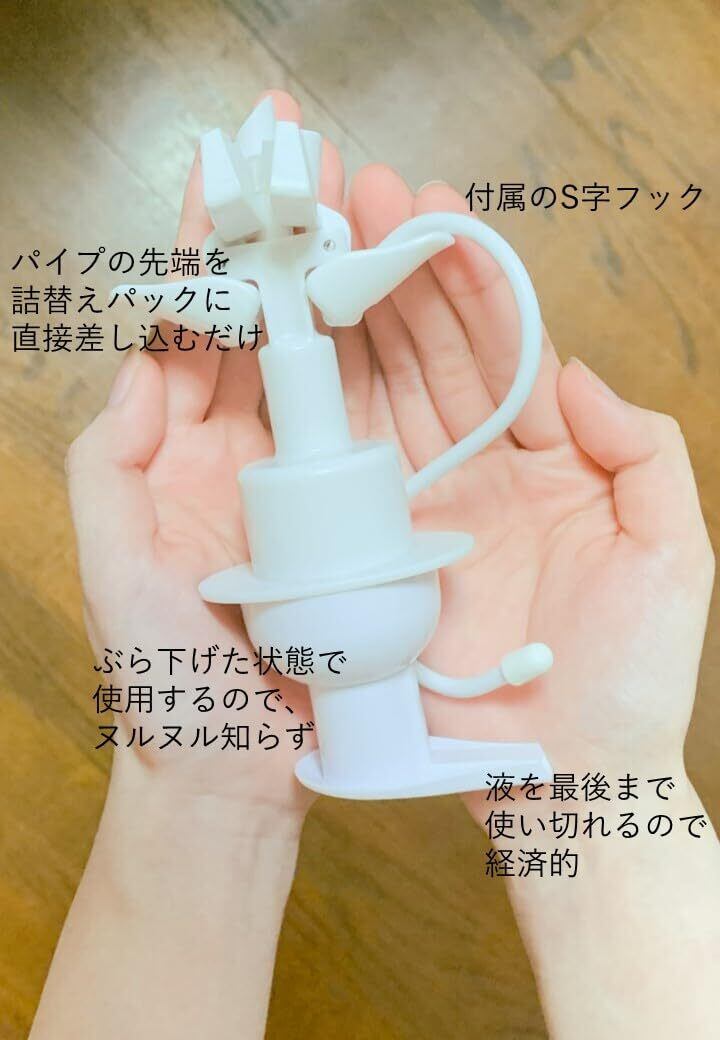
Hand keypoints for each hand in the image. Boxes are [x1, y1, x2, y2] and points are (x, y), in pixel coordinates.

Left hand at [66, 91, 345, 825]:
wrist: (237, 768)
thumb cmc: (167, 674)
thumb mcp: (113, 566)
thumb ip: (110, 462)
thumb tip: (146, 359)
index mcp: (179, 452)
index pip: (194, 328)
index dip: (204, 246)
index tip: (225, 171)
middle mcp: (246, 453)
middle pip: (266, 323)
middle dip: (284, 236)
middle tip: (308, 157)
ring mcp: (311, 480)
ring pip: (328, 360)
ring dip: (345, 280)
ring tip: (367, 205)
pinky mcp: (364, 515)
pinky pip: (380, 427)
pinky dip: (397, 365)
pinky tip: (412, 306)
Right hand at [340, 165, 713, 798]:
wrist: (571, 777)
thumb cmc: (634, 675)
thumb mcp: (673, 555)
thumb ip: (643, 454)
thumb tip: (573, 375)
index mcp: (553, 460)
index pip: (508, 350)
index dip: (474, 281)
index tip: (436, 216)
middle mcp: (483, 473)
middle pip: (438, 355)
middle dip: (401, 276)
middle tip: (361, 205)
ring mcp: (426, 511)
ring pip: (390, 398)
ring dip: (360, 323)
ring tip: (327, 252)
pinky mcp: (382, 555)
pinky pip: (352, 475)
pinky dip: (329, 413)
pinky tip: (302, 353)